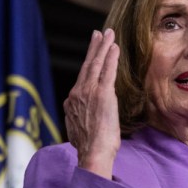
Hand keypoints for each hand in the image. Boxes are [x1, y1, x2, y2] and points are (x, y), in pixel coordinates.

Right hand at [63, 28, 120, 178]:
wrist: (92, 153)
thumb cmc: (90, 148)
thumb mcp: (79, 131)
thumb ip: (80, 120)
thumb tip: (80, 121)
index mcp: (72, 102)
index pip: (82, 79)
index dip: (88, 64)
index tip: (93, 53)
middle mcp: (77, 94)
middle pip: (87, 65)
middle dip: (94, 48)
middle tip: (99, 34)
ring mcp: (89, 92)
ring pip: (97, 64)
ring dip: (103, 47)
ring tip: (109, 34)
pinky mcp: (102, 94)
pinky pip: (107, 71)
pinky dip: (111, 57)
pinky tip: (115, 47)